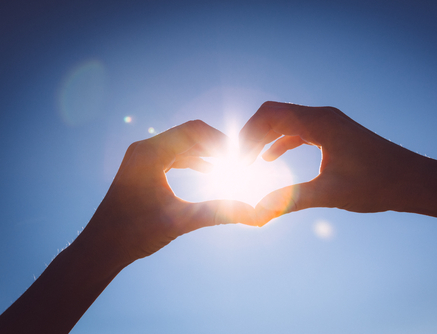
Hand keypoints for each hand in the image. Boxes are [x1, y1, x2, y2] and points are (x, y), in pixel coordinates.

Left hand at [82, 120, 256, 265]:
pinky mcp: (143, 169)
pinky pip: (173, 156)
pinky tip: (209, 169)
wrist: (101, 247)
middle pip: (188, 134)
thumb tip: (254, 213)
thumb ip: (218, 212)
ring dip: (205, 152)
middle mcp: (144, 149)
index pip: (193, 131)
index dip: (220, 141)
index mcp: (150, 153)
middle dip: (215, 145)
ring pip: (181, 145)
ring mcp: (142, 158)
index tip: (240, 156)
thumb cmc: (134, 233)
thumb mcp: (180, 220)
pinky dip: (192, 160)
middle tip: (238, 160)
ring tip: (229, 164)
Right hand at [239, 101, 417, 224]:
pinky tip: (270, 157)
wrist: (413, 181)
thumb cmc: (378, 184)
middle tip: (236, 160)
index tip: (236, 161)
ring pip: (285, 121)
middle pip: (274, 114)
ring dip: (264, 137)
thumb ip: (291, 200)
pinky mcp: (333, 133)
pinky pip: (298, 130)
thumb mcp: (330, 193)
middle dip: (251, 134)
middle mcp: (323, 116)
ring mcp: (328, 123)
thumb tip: (257, 213)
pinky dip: (280, 141)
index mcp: (321, 123)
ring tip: (247, 160)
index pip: (270, 116)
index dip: (247, 136)